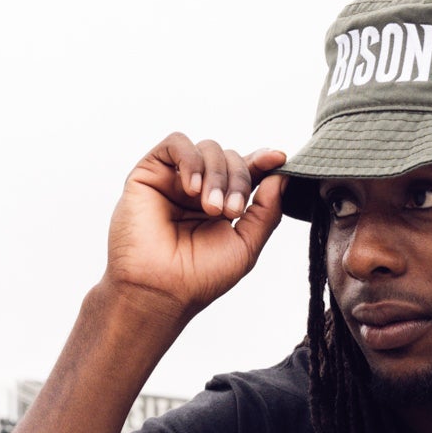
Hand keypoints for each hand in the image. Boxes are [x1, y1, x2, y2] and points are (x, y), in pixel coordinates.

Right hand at [104, 133, 285, 318]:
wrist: (158, 290)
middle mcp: (198, 190)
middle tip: (230, 212)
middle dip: (238, 179)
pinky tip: (191, 188)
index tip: (278, 158)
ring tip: (210, 208)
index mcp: (221, 205)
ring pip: (207, 148)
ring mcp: (175, 180)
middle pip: (230, 157)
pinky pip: (176, 143)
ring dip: (216, 174)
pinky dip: (190, 159)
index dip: (263, 161)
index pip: (246, 171)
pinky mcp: (150, 173)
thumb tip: (281, 175)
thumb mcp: (246, 245)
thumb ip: (266, 211)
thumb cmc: (198, 277)